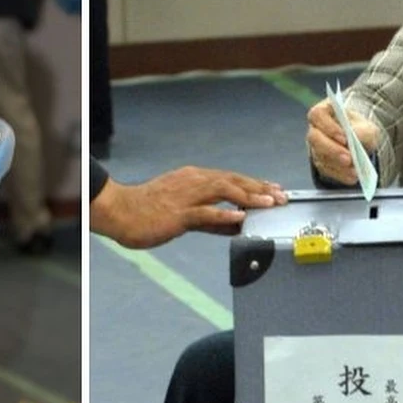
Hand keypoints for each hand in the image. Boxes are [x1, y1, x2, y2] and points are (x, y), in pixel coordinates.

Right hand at [91, 166, 286, 248]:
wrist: (120, 211)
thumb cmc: (149, 213)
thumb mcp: (185, 212)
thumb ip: (211, 219)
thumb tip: (236, 224)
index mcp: (195, 179)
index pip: (232, 179)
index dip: (255, 184)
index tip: (275, 190)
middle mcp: (194, 182)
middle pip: (234, 181)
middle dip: (260, 188)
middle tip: (282, 197)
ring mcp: (186, 196)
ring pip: (224, 191)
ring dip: (250, 196)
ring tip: (269, 203)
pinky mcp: (178, 213)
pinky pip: (205, 212)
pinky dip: (224, 213)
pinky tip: (241, 217)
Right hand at [306, 99, 378, 184]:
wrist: (361, 143)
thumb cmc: (360, 130)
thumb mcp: (366, 128)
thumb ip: (360, 131)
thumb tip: (353, 138)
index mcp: (324, 112)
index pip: (317, 115)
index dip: (329, 127)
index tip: (344, 137)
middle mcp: (316, 129)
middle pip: (315, 138)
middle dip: (332, 149)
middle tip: (348, 158)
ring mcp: (315, 147)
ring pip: (320, 156)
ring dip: (338, 164)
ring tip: (354, 170)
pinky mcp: (320, 162)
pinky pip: (326, 169)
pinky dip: (340, 174)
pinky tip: (352, 176)